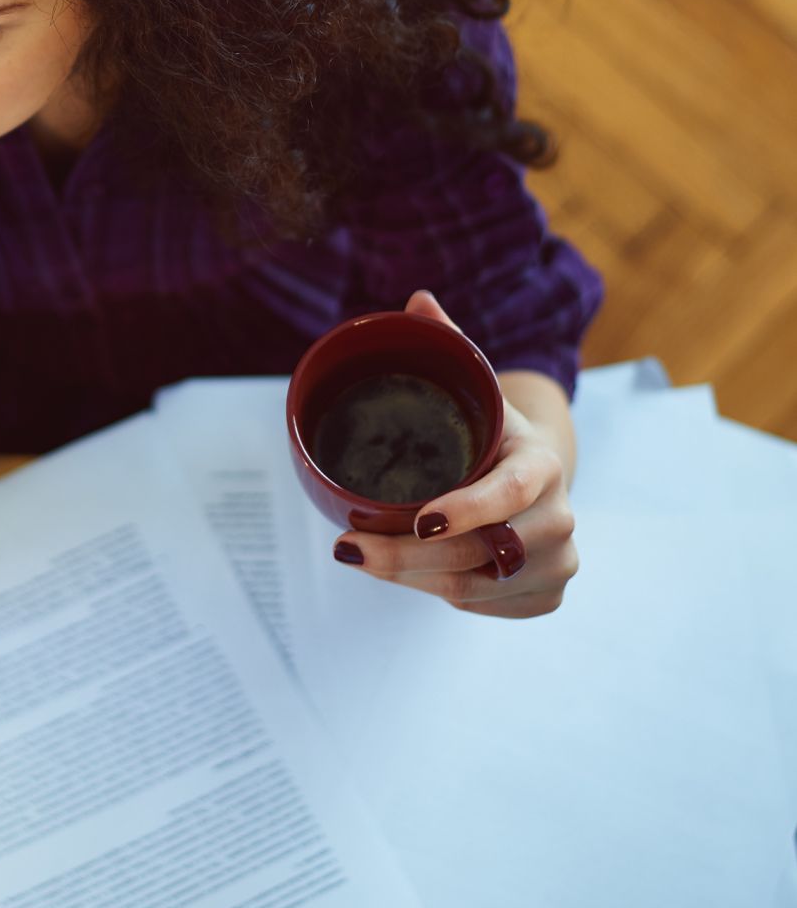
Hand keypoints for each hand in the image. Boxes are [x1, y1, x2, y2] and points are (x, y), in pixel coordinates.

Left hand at [330, 289, 579, 619]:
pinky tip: (412, 573)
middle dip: (406, 555)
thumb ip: (448, 346)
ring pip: (472, 586)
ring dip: (412, 578)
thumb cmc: (493, 435)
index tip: (420, 517)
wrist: (538, 481)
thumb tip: (418, 300)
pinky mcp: (546, 598)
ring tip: (363, 559)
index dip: (468, 509)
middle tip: (347, 549)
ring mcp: (558, 565)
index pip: (510, 495)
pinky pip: (480, 607)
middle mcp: (561, 519)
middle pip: (478, 552)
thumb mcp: (477, 392)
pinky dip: (437, 593)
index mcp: (543, 465)